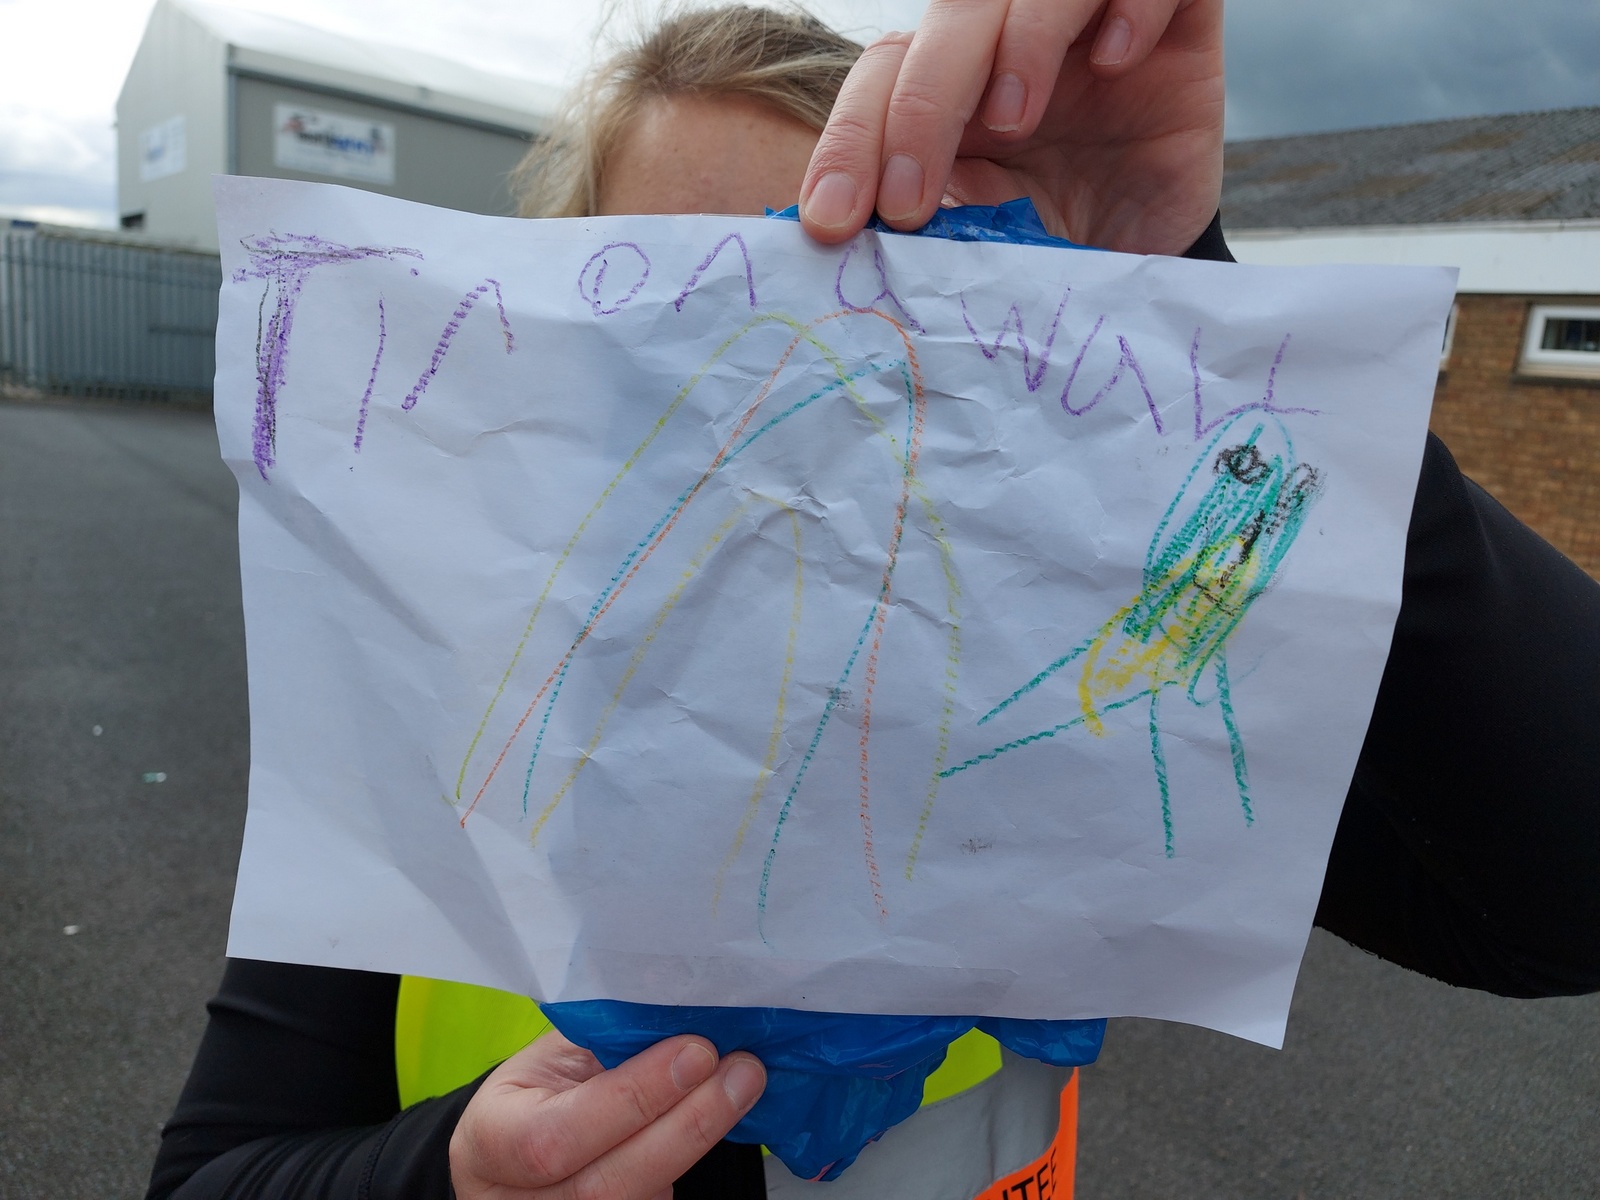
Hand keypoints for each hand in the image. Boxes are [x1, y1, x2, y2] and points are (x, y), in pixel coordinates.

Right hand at [450, 1030, 765, 1199]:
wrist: (519, 1143)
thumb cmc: (539, 1089)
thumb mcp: (553, 1056)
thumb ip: (605, 1042)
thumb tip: (682, 1009)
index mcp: (492, 1141)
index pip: (557, 1136)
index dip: (633, 1097)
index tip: (696, 1051)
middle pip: (607, 1184)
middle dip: (686, 1125)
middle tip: (741, 1071)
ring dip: (701, 1142)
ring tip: (744, 1087)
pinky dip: (694, 1161)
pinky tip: (722, 1116)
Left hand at [799, 0, 1223, 255]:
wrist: (1159, 260)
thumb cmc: (1068, 245)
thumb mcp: (992, 245)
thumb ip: (934, 228)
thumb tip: (847, 242)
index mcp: (953, 89)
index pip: (883, 75)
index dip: (851, 139)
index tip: (833, 220)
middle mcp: (1011, 42)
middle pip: (949, 20)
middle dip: (918, 110)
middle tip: (908, 202)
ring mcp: (1090, 23)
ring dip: (1018, 43)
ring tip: (1015, 122)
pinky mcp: (1176, 21)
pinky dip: (1130, 6)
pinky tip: (1118, 61)